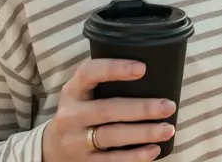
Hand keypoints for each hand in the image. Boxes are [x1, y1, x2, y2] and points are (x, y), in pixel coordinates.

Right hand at [42, 58, 176, 160]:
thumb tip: (152, 72)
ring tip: (168, 129)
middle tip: (168, 105)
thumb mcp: (82, 94)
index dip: (115, 69)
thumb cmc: (81, 112)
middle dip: (141, 108)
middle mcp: (71, 115)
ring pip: (112, 136)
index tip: (142, 68)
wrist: (53, 148)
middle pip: (107, 109)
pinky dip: (135, 156)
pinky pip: (112, 161)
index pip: (89, 73)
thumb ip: (104, 83)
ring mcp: (76, 141)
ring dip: (143, 133)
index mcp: (72, 91)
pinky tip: (154, 150)